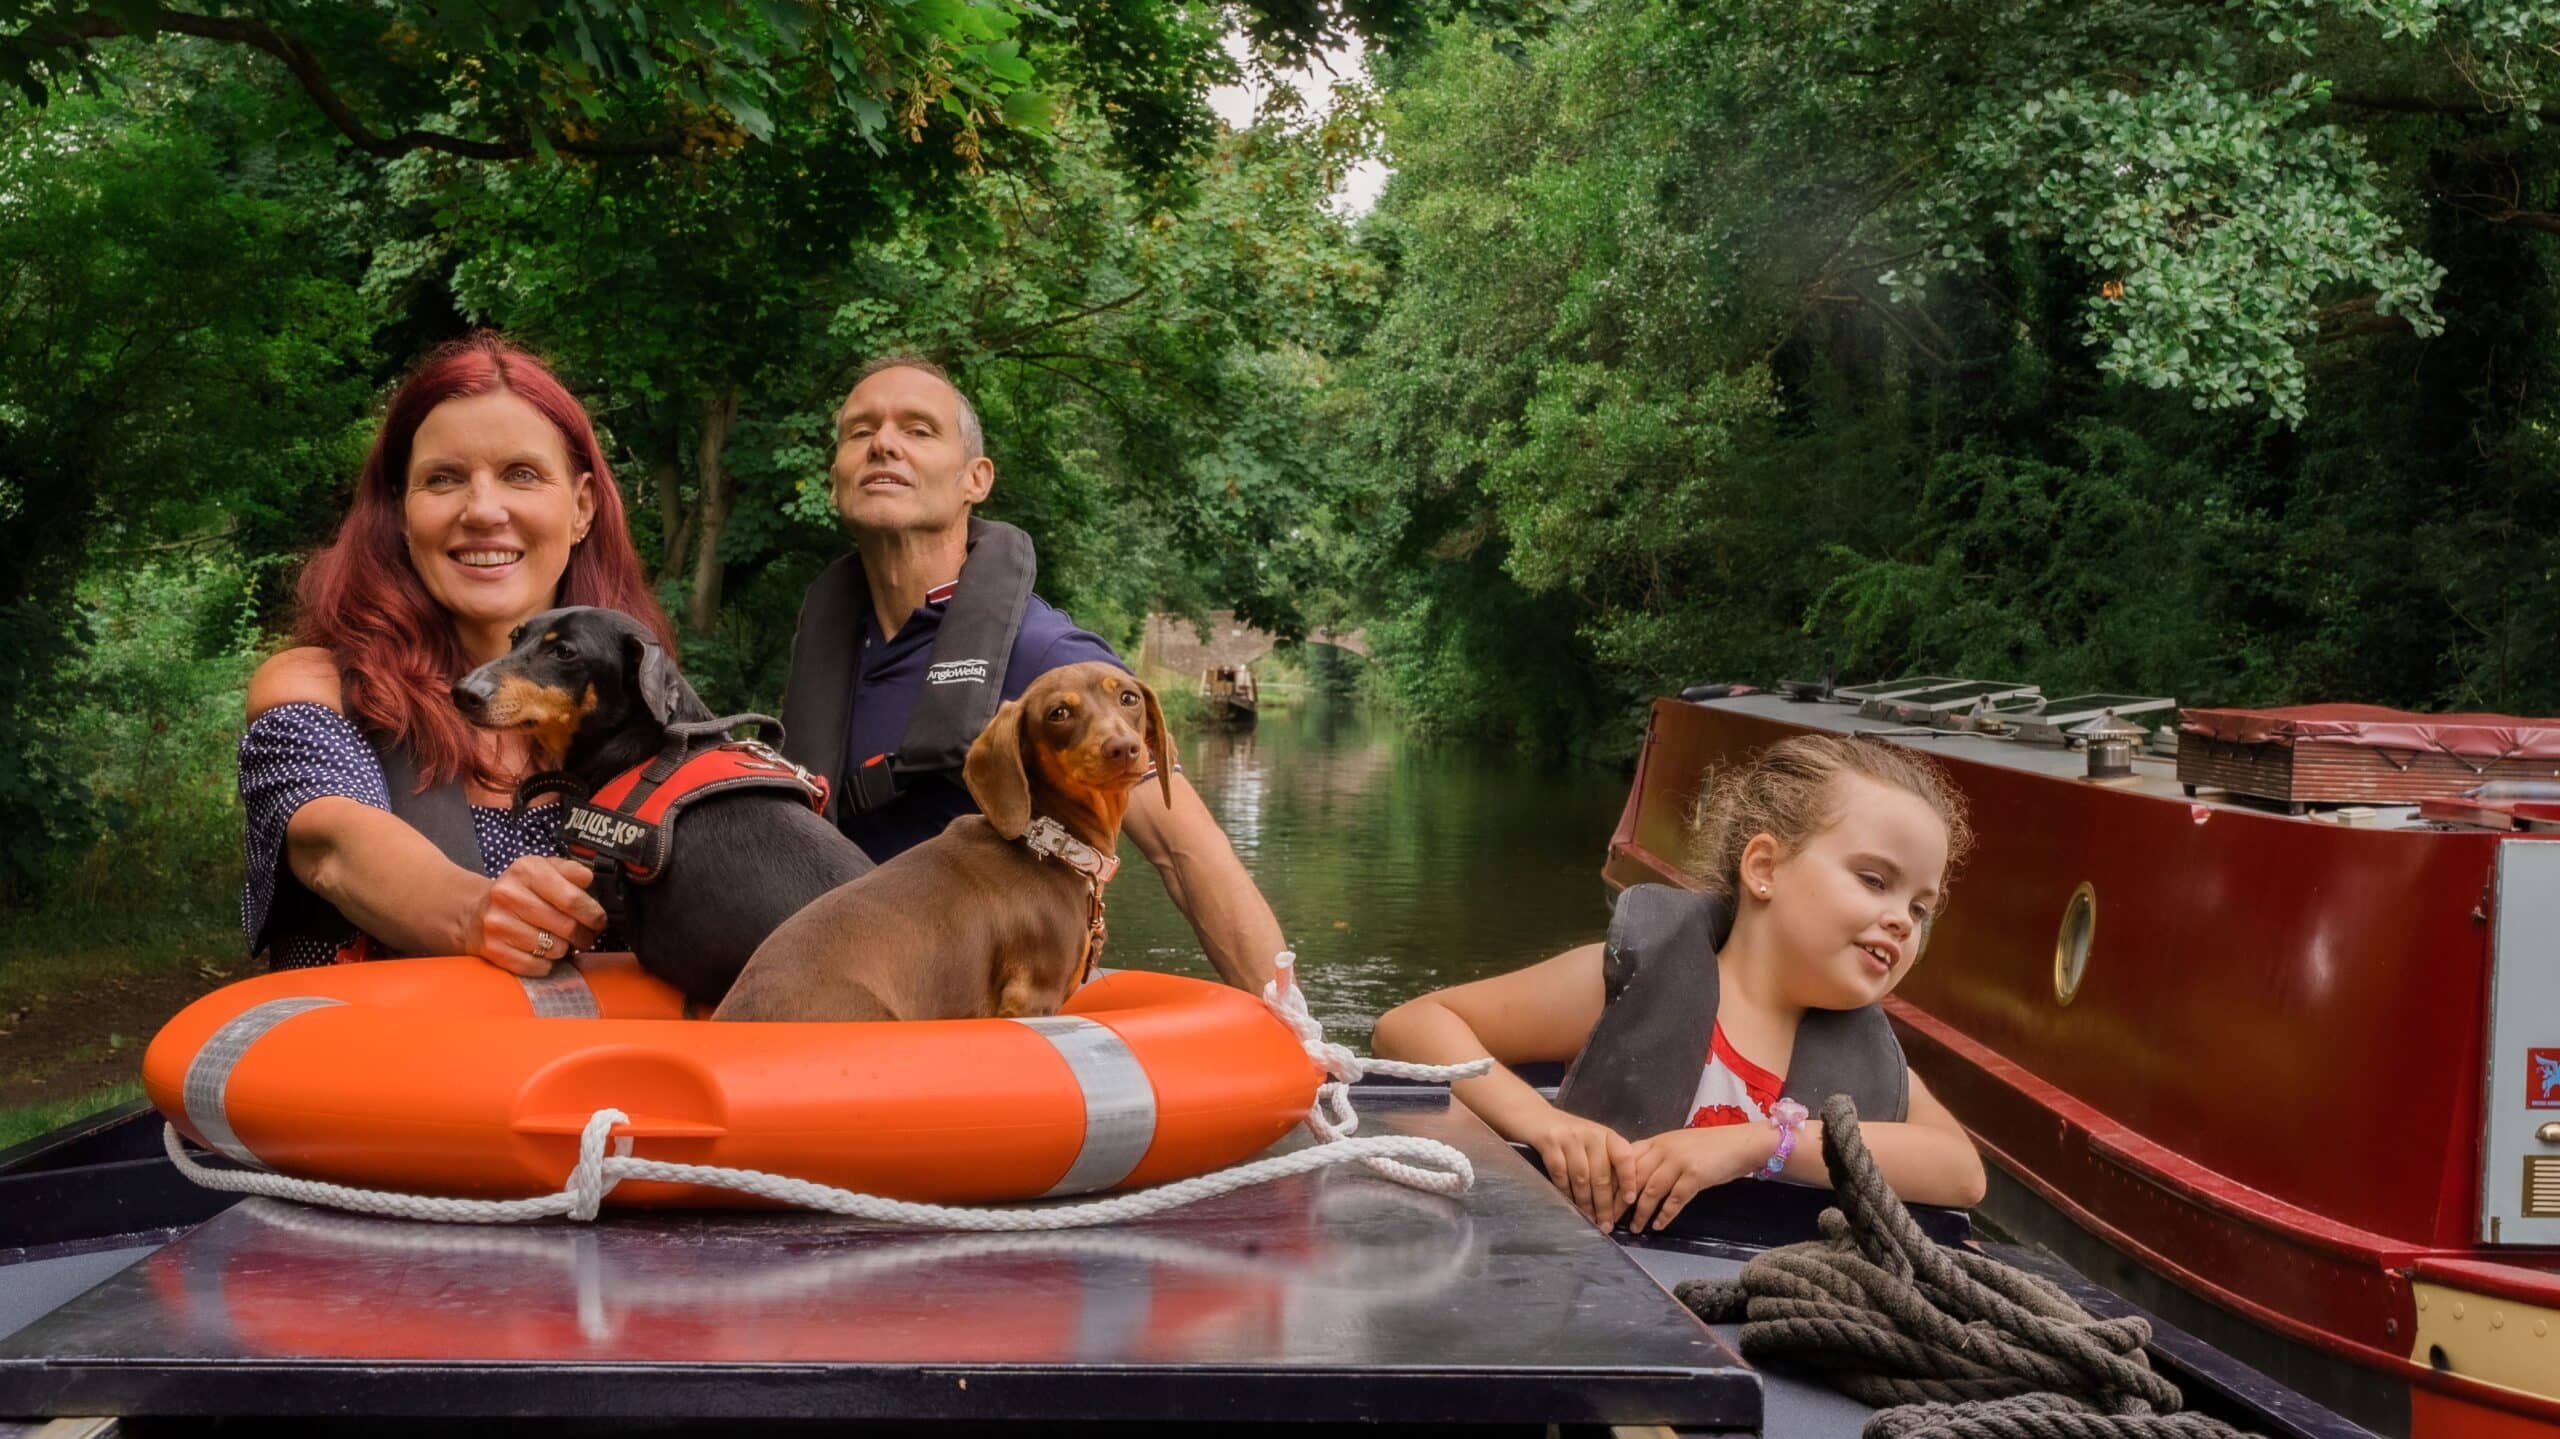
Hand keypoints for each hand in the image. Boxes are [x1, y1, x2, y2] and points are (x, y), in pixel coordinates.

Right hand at [466, 856, 603, 975]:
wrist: (474, 911)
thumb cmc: (519, 891)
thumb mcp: (542, 869)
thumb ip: (570, 870)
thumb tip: (590, 878)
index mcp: (526, 870)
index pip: (572, 898)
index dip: (593, 913)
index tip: (599, 919)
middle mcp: (508, 895)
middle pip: (566, 926)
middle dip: (584, 934)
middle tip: (586, 934)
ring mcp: (498, 924)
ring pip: (554, 949)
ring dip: (565, 948)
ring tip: (560, 940)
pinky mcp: (493, 949)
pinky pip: (537, 966)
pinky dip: (547, 963)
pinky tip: (543, 951)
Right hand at [1520, 1107, 1633, 1225]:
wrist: (1532, 1114)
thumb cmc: (1566, 1133)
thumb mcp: (1591, 1141)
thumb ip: (1605, 1161)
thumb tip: (1620, 1197)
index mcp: (1606, 1135)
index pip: (1624, 1157)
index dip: (1628, 1179)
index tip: (1629, 1200)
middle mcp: (1590, 1134)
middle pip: (1601, 1175)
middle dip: (1604, 1204)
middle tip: (1606, 1224)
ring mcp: (1569, 1138)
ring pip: (1582, 1178)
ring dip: (1586, 1203)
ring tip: (1589, 1220)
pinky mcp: (1549, 1142)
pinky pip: (1560, 1174)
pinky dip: (1566, 1193)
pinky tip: (1569, 1205)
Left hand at [1617, 1124, 1781, 1231]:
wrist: (1741, 1142)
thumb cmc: (1708, 1147)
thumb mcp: (1676, 1146)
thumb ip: (1655, 1157)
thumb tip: (1633, 1177)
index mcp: (1655, 1142)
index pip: (1624, 1161)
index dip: (1611, 1181)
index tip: (1600, 1200)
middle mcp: (1663, 1150)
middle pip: (1632, 1178)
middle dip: (1619, 1201)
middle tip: (1609, 1220)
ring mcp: (1679, 1162)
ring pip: (1650, 1191)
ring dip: (1640, 1213)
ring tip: (1633, 1229)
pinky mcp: (1695, 1176)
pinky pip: (1674, 1199)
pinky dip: (1664, 1215)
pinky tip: (1657, 1226)